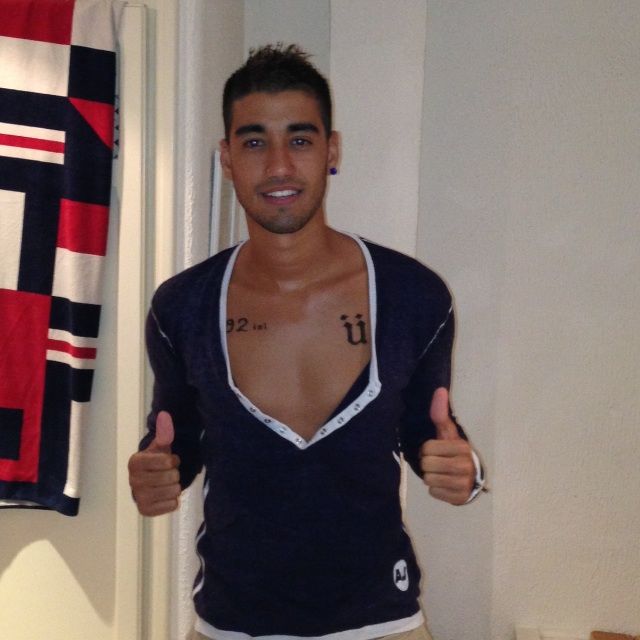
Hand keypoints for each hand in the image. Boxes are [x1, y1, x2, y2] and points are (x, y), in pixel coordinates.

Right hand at [128, 411, 180, 515]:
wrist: (151, 481)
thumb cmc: (157, 461)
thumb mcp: (161, 446)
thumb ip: (164, 432)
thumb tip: (164, 414)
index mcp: (135, 462)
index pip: (166, 461)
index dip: (172, 460)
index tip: (169, 460)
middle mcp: (133, 480)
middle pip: (171, 477)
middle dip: (175, 473)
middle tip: (170, 473)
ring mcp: (138, 497)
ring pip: (173, 491)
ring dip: (176, 487)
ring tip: (169, 483)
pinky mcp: (145, 510)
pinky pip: (171, 505)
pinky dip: (174, 500)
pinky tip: (167, 495)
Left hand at [420, 387, 474, 504]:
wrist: (471, 478)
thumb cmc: (454, 452)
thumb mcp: (448, 433)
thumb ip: (440, 414)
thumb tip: (440, 390)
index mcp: (462, 447)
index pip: (427, 448)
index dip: (427, 450)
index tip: (435, 451)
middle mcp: (465, 465)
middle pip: (427, 465)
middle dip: (427, 464)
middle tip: (436, 463)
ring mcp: (464, 483)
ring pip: (430, 480)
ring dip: (431, 477)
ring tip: (440, 473)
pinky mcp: (460, 498)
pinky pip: (434, 492)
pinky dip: (435, 489)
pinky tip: (444, 484)